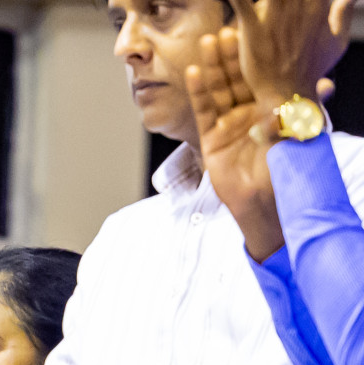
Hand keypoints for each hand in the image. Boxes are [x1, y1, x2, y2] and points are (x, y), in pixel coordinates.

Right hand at [188, 29, 284, 258]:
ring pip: (221, 89)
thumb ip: (290, 114)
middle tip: (228, 31)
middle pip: (240, 77)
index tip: (254, 32)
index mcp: (276, 107)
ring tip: (209, 43)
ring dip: (214, 66)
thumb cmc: (288, 173)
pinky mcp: (212, 139)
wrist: (269, 206)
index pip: (265, 74)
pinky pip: (204, 111)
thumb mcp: (296, 136)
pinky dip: (198, 92)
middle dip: (233, 54)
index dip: (259, 55)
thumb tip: (297, 91)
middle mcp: (253, 112)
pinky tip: (193, 73)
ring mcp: (231, 124)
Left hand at [226, 0, 352, 109]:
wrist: (290, 95)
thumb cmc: (313, 69)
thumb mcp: (337, 42)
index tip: (298, 2)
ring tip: (266, 8)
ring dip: (265, 0)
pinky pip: (241, 6)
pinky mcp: (253, 31)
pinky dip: (235, 0)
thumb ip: (345, 14)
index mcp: (318, 8)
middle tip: (282, 6)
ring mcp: (274, 20)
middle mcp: (297, 10)